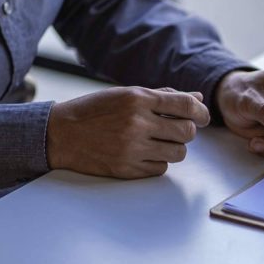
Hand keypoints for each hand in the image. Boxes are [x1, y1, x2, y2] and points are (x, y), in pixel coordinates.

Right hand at [47, 86, 208, 177]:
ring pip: (178, 153)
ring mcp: (132, 148)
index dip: (201, 112)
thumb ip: (163, 96)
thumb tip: (196, 98)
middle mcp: (137, 123)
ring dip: (174, 148)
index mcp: (138, 99)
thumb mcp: (127, 95)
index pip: (186, 105)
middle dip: (187, 131)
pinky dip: (158, 162)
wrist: (60, 134)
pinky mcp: (127, 169)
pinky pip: (161, 169)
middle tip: (176, 130)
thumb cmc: (96, 111)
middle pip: (187, 132)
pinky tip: (144, 154)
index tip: (202, 117)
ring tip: (159, 142)